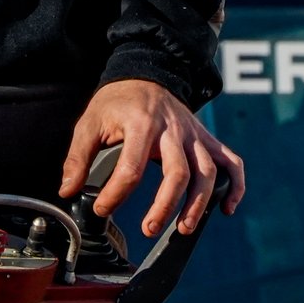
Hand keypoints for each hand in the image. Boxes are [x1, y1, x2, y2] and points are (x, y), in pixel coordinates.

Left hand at [60, 79, 245, 236]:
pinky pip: (231, 161)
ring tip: (184, 229)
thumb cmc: (118, 101)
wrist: (146, 73)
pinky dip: (234, 185)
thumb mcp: (90, 122)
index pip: (131, 168)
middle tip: (149, 229)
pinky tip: (227, 208)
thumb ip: (78, 157)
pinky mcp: (206, 138)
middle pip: (178, 173)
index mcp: (141, 124)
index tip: (102, 210)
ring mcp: (193, 134)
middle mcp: (172, 130)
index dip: (116, 195)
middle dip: (165, 207)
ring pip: (206, 171)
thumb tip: (69, 189)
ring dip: (198, 204)